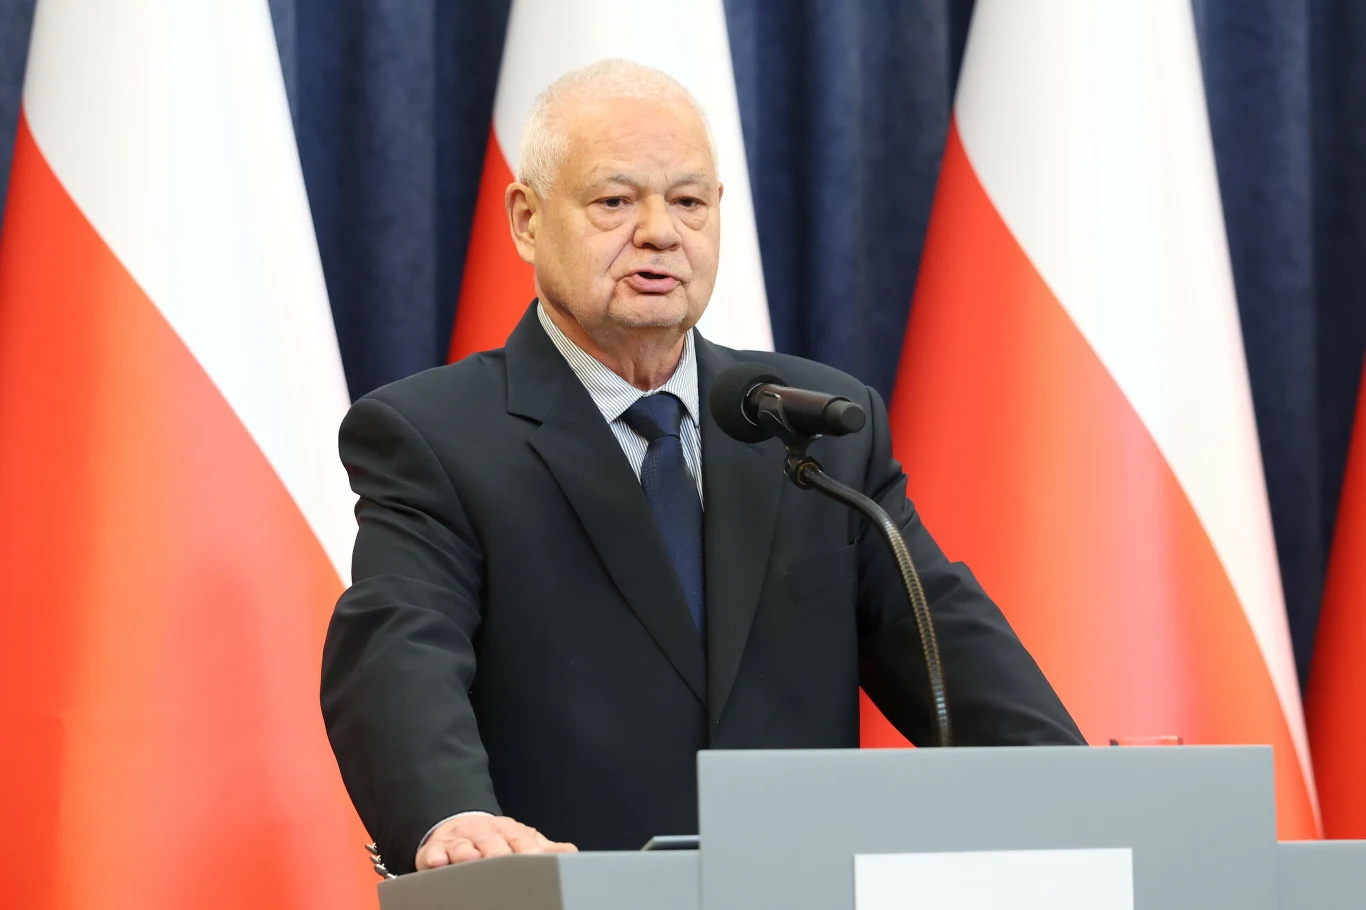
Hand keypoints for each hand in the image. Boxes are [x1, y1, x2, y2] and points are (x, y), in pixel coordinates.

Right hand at [415, 814, 577, 869]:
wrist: (458, 824)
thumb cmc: (493, 839)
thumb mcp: (519, 840)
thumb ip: (543, 848)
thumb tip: (570, 852)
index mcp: (508, 831)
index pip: (521, 839)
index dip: (528, 850)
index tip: (537, 859)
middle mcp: (484, 833)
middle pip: (491, 843)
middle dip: (497, 852)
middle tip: (504, 861)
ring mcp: (459, 840)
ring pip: (462, 847)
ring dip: (466, 853)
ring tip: (472, 859)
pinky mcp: (435, 850)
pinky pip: (433, 853)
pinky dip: (435, 858)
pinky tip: (438, 862)